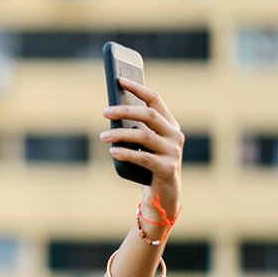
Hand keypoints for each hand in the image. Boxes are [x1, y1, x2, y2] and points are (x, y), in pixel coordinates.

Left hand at [100, 78, 183, 228]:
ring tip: (103, 136)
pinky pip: (144, 158)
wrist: (163, 196)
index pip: (155, 100)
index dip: (137, 89)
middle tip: (104, 112)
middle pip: (149, 115)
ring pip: (145, 136)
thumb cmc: (148, 166)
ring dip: (121, 134)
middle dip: (125, 111)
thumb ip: (135, 129)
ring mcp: (173, 152)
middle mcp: (175, 135)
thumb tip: (112, 113)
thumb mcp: (143, 145)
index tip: (120, 80)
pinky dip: (126, 153)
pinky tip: (113, 151)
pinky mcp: (167, 169)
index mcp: (170, 125)